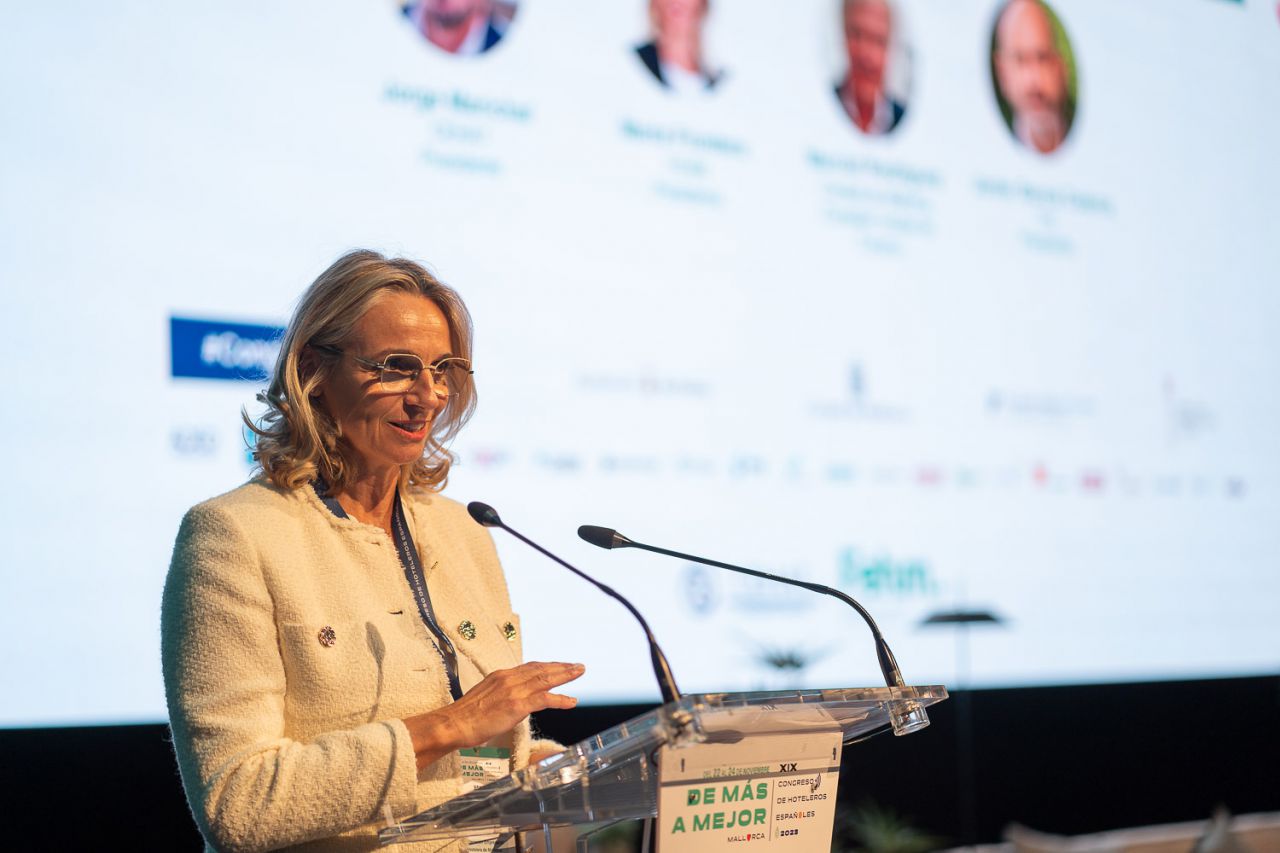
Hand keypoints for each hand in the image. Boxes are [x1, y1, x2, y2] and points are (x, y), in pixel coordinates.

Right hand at [404, 661, 584, 769]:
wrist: (453, 724)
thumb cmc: (465, 717)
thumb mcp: (485, 698)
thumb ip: (500, 695)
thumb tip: (510, 701)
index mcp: (501, 676)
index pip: (529, 667)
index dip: (547, 666)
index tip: (559, 666)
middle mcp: (509, 678)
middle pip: (541, 669)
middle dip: (561, 667)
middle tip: (577, 666)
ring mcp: (514, 691)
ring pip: (545, 679)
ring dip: (565, 676)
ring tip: (579, 673)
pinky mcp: (517, 705)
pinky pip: (544, 699)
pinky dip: (560, 699)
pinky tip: (571, 701)